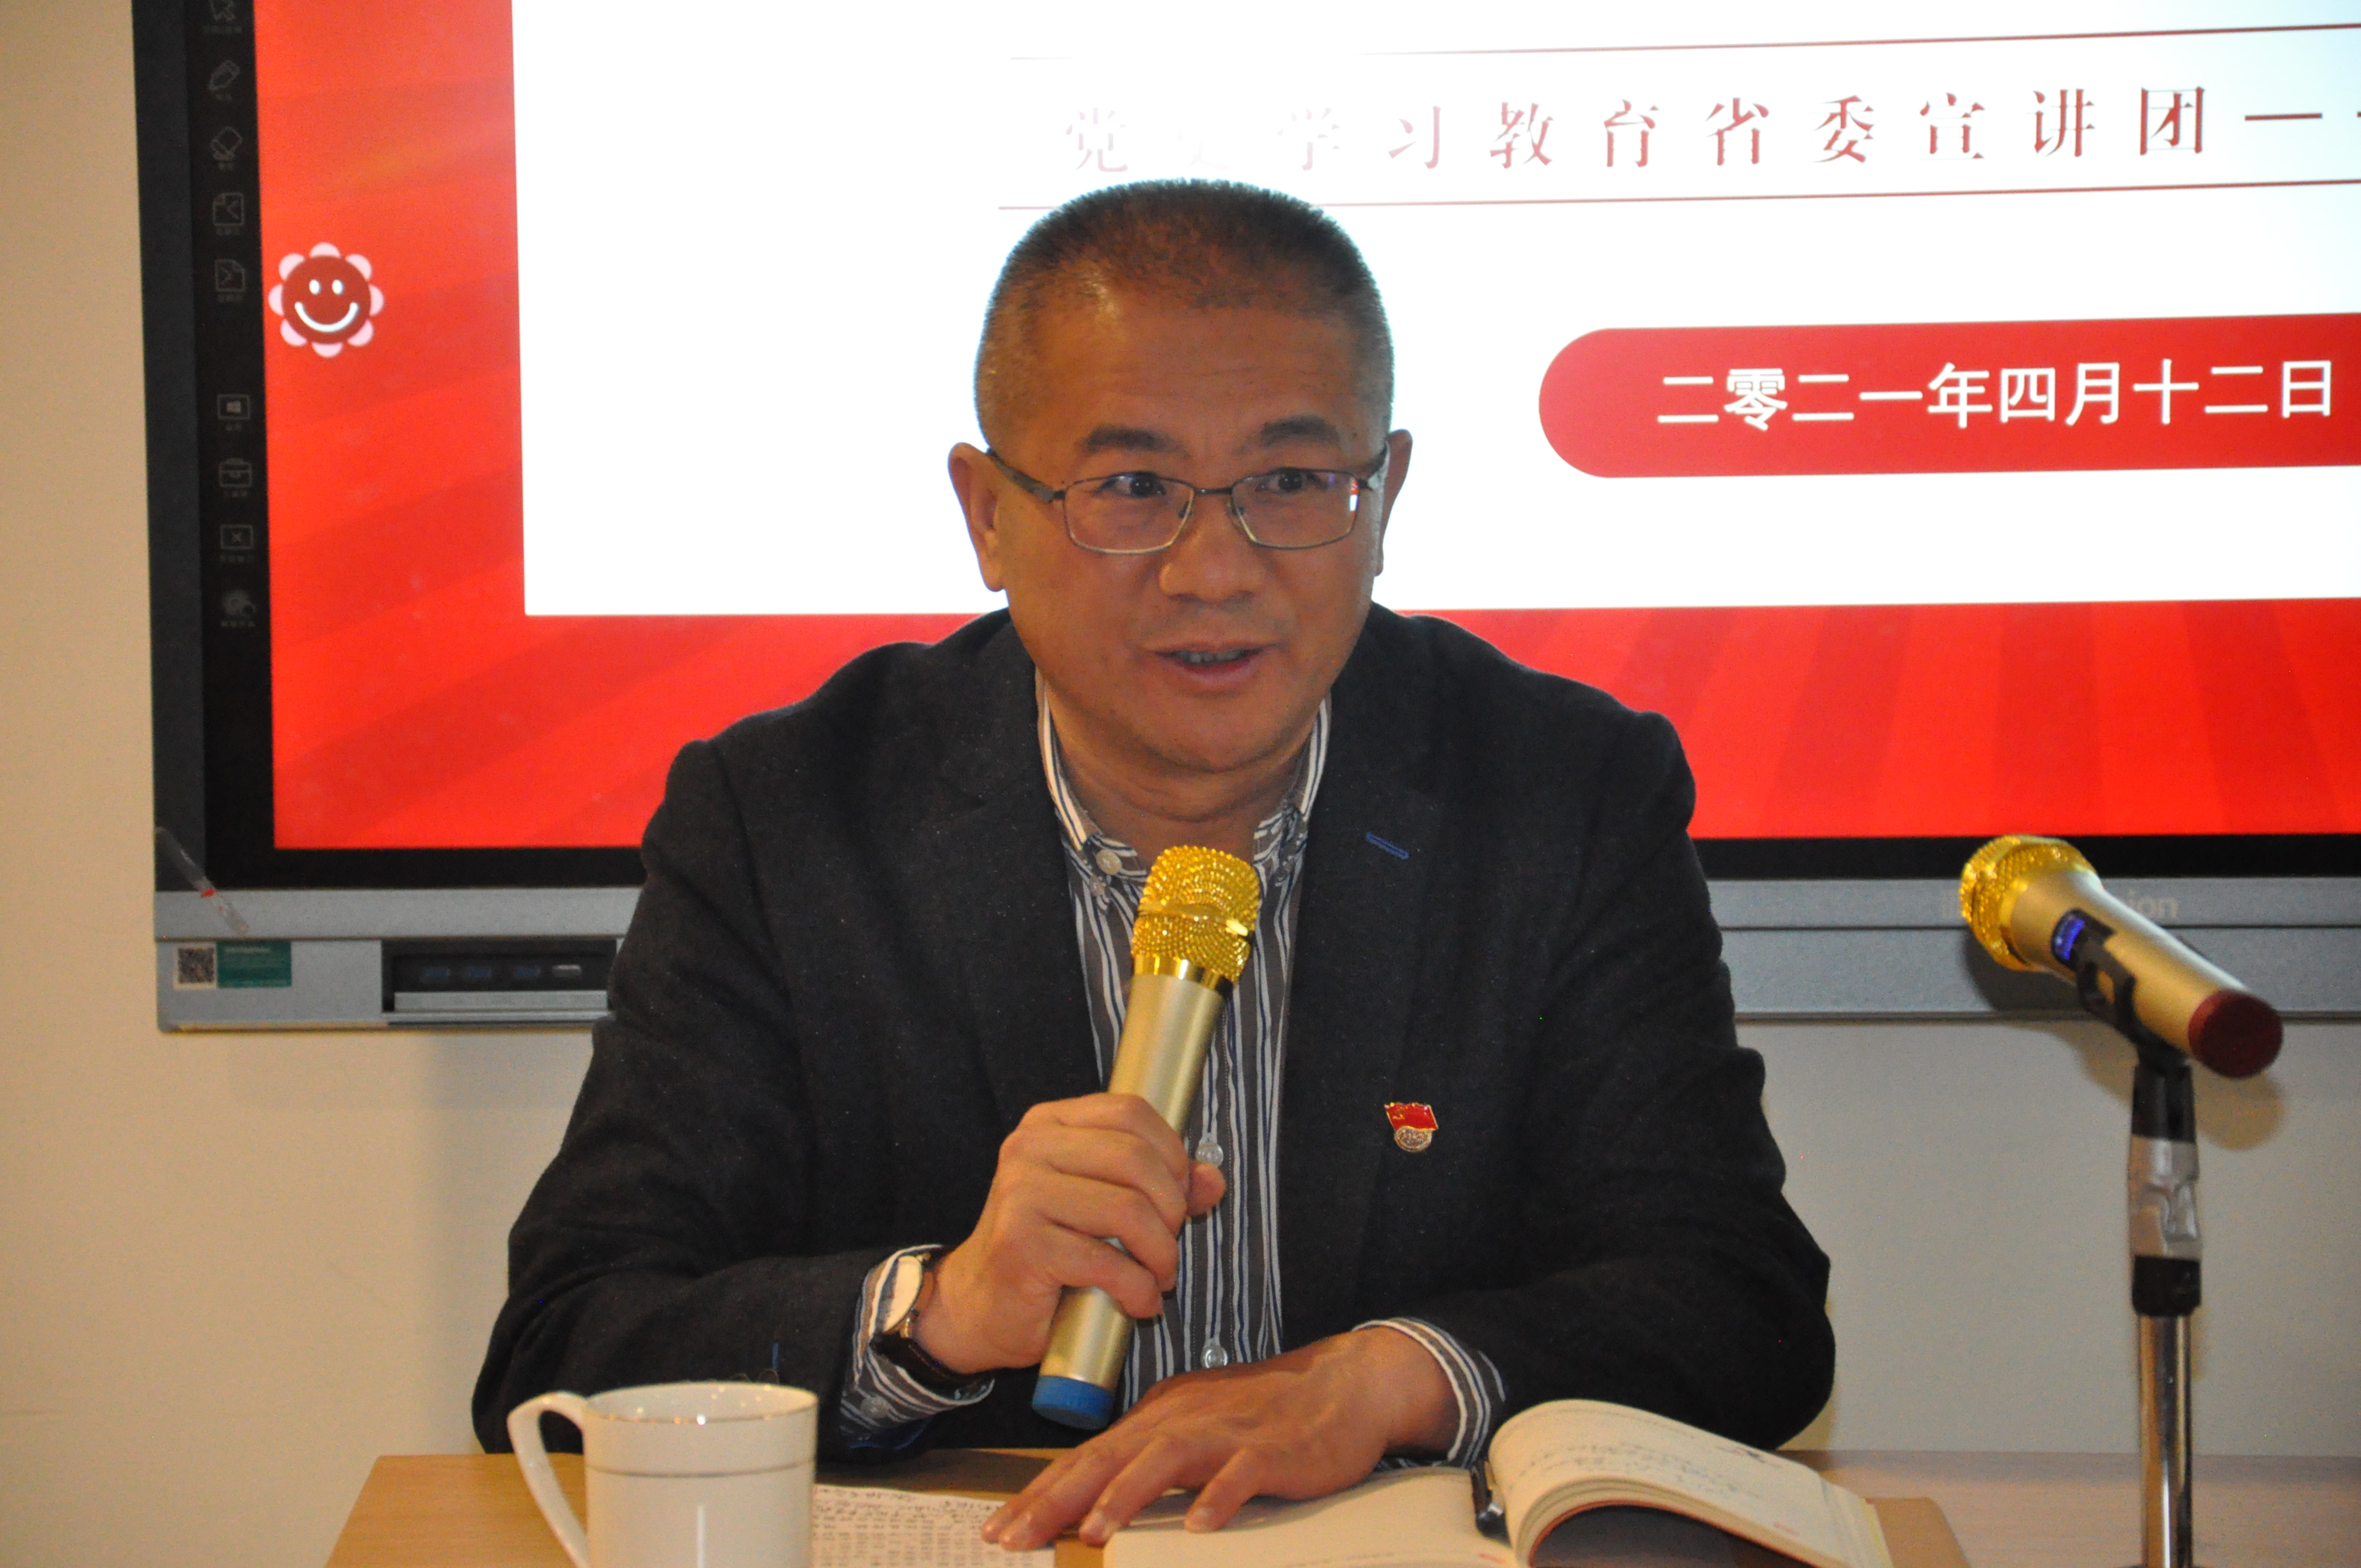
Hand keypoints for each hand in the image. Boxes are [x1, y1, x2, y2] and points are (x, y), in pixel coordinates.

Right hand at [915, 1093, 1225, 1377]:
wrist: (980, 1305)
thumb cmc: (1048, 1251)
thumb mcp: (1104, 1207)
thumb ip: (1159, 1187)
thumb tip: (1214, 1179)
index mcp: (1049, 1124)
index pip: (1130, 1112)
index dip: (1171, 1154)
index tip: (1178, 1195)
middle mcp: (1030, 1149)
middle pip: (1135, 1159)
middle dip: (1170, 1210)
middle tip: (1167, 1246)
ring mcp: (1021, 1194)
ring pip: (1128, 1211)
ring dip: (1160, 1255)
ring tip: (1158, 1278)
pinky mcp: (1022, 1244)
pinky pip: (1107, 1262)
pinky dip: (1138, 1290)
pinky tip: (1139, 1302)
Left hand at [981, 1326, 1458, 1550]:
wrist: (1345, 1384)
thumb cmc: (1269, 1413)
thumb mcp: (1198, 1427)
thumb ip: (1154, 1454)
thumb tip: (1102, 1489)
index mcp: (1160, 1415)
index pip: (1088, 1456)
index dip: (1042, 1493)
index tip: (1001, 1529)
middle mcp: (1183, 1418)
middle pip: (1109, 1456)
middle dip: (1057, 1498)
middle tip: (1015, 1536)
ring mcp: (1227, 1431)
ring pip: (1165, 1459)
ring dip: (1126, 1494)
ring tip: (1094, 1529)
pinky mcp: (1271, 1448)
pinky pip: (1241, 1473)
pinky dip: (1219, 1497)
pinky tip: (1200, 1523)